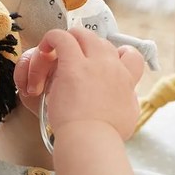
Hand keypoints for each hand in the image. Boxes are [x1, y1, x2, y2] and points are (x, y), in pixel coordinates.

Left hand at [14, 28, 143, 140]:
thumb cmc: (107, 135)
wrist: (91, 140)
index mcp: (126, 79)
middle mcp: (113, 66)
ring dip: (68, 41)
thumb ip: (129, 100)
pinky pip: (61, 37)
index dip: (117, 55)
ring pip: (81, 34)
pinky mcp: (72, 65)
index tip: (105, 64)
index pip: (130, 55)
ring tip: (55, 54)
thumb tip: (128, 95)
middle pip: (101, 42)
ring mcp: (93, 63)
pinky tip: (44, 50)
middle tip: (72, 61)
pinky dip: (51, 39)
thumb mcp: (129, 116)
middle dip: (86, 48)